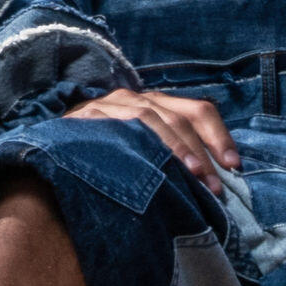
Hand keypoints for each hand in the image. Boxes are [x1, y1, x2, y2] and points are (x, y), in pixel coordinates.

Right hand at [65, 87, 239, 187]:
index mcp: (157, 105)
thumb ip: (172, 159)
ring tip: (194, 177)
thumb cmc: (106, 156)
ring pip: (153, 118)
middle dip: (203, 152)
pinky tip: (150, 164)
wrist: (51, 152)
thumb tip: (213, 181)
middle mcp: (137, 99)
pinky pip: (118, 125)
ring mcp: (111, 104)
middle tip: (216, 186)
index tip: (234, 166)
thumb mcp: (144, 154)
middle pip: (180, 117)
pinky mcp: (87, 115)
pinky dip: (139, 143)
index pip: (198, 111)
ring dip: (177, 149)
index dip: (219, 136)